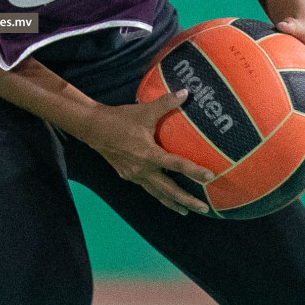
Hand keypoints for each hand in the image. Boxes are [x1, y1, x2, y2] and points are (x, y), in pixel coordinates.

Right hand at [82, 92, 216, 215]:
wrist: (94, 128)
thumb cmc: (121, 119)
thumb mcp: (144, 111)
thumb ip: (166, 103)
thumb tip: (185, 92)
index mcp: (149, 154)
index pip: (177, 165)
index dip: (194, 171)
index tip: (210, 176)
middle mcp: (143, 169)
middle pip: (169, 190)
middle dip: (187, 200)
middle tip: (204, 208)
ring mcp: (134, 175)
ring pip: (157, 193)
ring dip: (172, 203)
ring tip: (185, 211)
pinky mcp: (128, 175)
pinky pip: (147, 187)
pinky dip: (158, 193)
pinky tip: (164, 195)